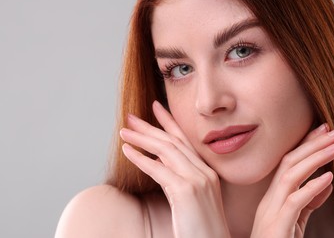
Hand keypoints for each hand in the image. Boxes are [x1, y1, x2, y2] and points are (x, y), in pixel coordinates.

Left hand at [120, 101, 230, 237]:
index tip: (156, 108)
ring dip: (142, 139)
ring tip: (124, 132)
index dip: (169, 122)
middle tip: (131, 117)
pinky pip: (158, 169)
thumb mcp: (193, 199)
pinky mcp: (187, 191)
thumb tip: (159, 163)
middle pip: (173, 142)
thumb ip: (180, 179)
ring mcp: (198, 180)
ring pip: (166, 150)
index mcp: (208, 172)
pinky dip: (140, 158)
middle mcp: (205, 172)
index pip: (185, 141)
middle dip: (150, 127)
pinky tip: (127, 151)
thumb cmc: (202, 229)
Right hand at [250, 124, 333, 237]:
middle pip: (289, 163)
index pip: (288, 163)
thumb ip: (308, 201)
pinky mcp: (278, 225)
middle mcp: (269, 199)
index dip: (305, 145)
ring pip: (290, 176)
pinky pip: (295, 203)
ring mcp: (271, 211)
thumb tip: (325, 182)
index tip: (322, 130)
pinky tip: (327, 178)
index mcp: (273, 196)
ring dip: (314, 159)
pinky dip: (311, 188)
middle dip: (312, 144)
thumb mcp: (296, 220)